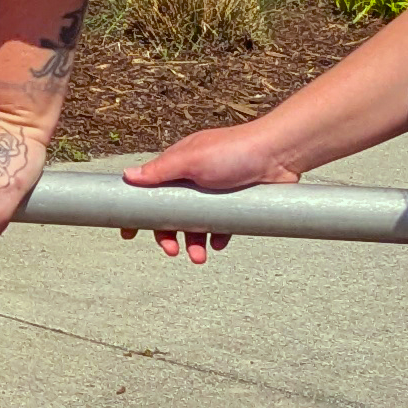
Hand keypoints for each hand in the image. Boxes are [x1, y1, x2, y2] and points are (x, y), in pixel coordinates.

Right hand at [117, 120, 301, 262]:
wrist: (278, 154)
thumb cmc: (234, 150)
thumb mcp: (191, 160)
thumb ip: (160, 171)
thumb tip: (128, 176)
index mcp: (179, 166)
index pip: (151, 191)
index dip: (140, 212)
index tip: (129, 233)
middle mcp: (194, 179)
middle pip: (172, 213)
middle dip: (169, 234)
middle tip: (171, 251)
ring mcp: (215, 193)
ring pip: (197, 223)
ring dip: (194, 242)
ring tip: (199, 257)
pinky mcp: (235, 204)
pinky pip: (220, 226)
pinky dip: (216, 236)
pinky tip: (218, 244)